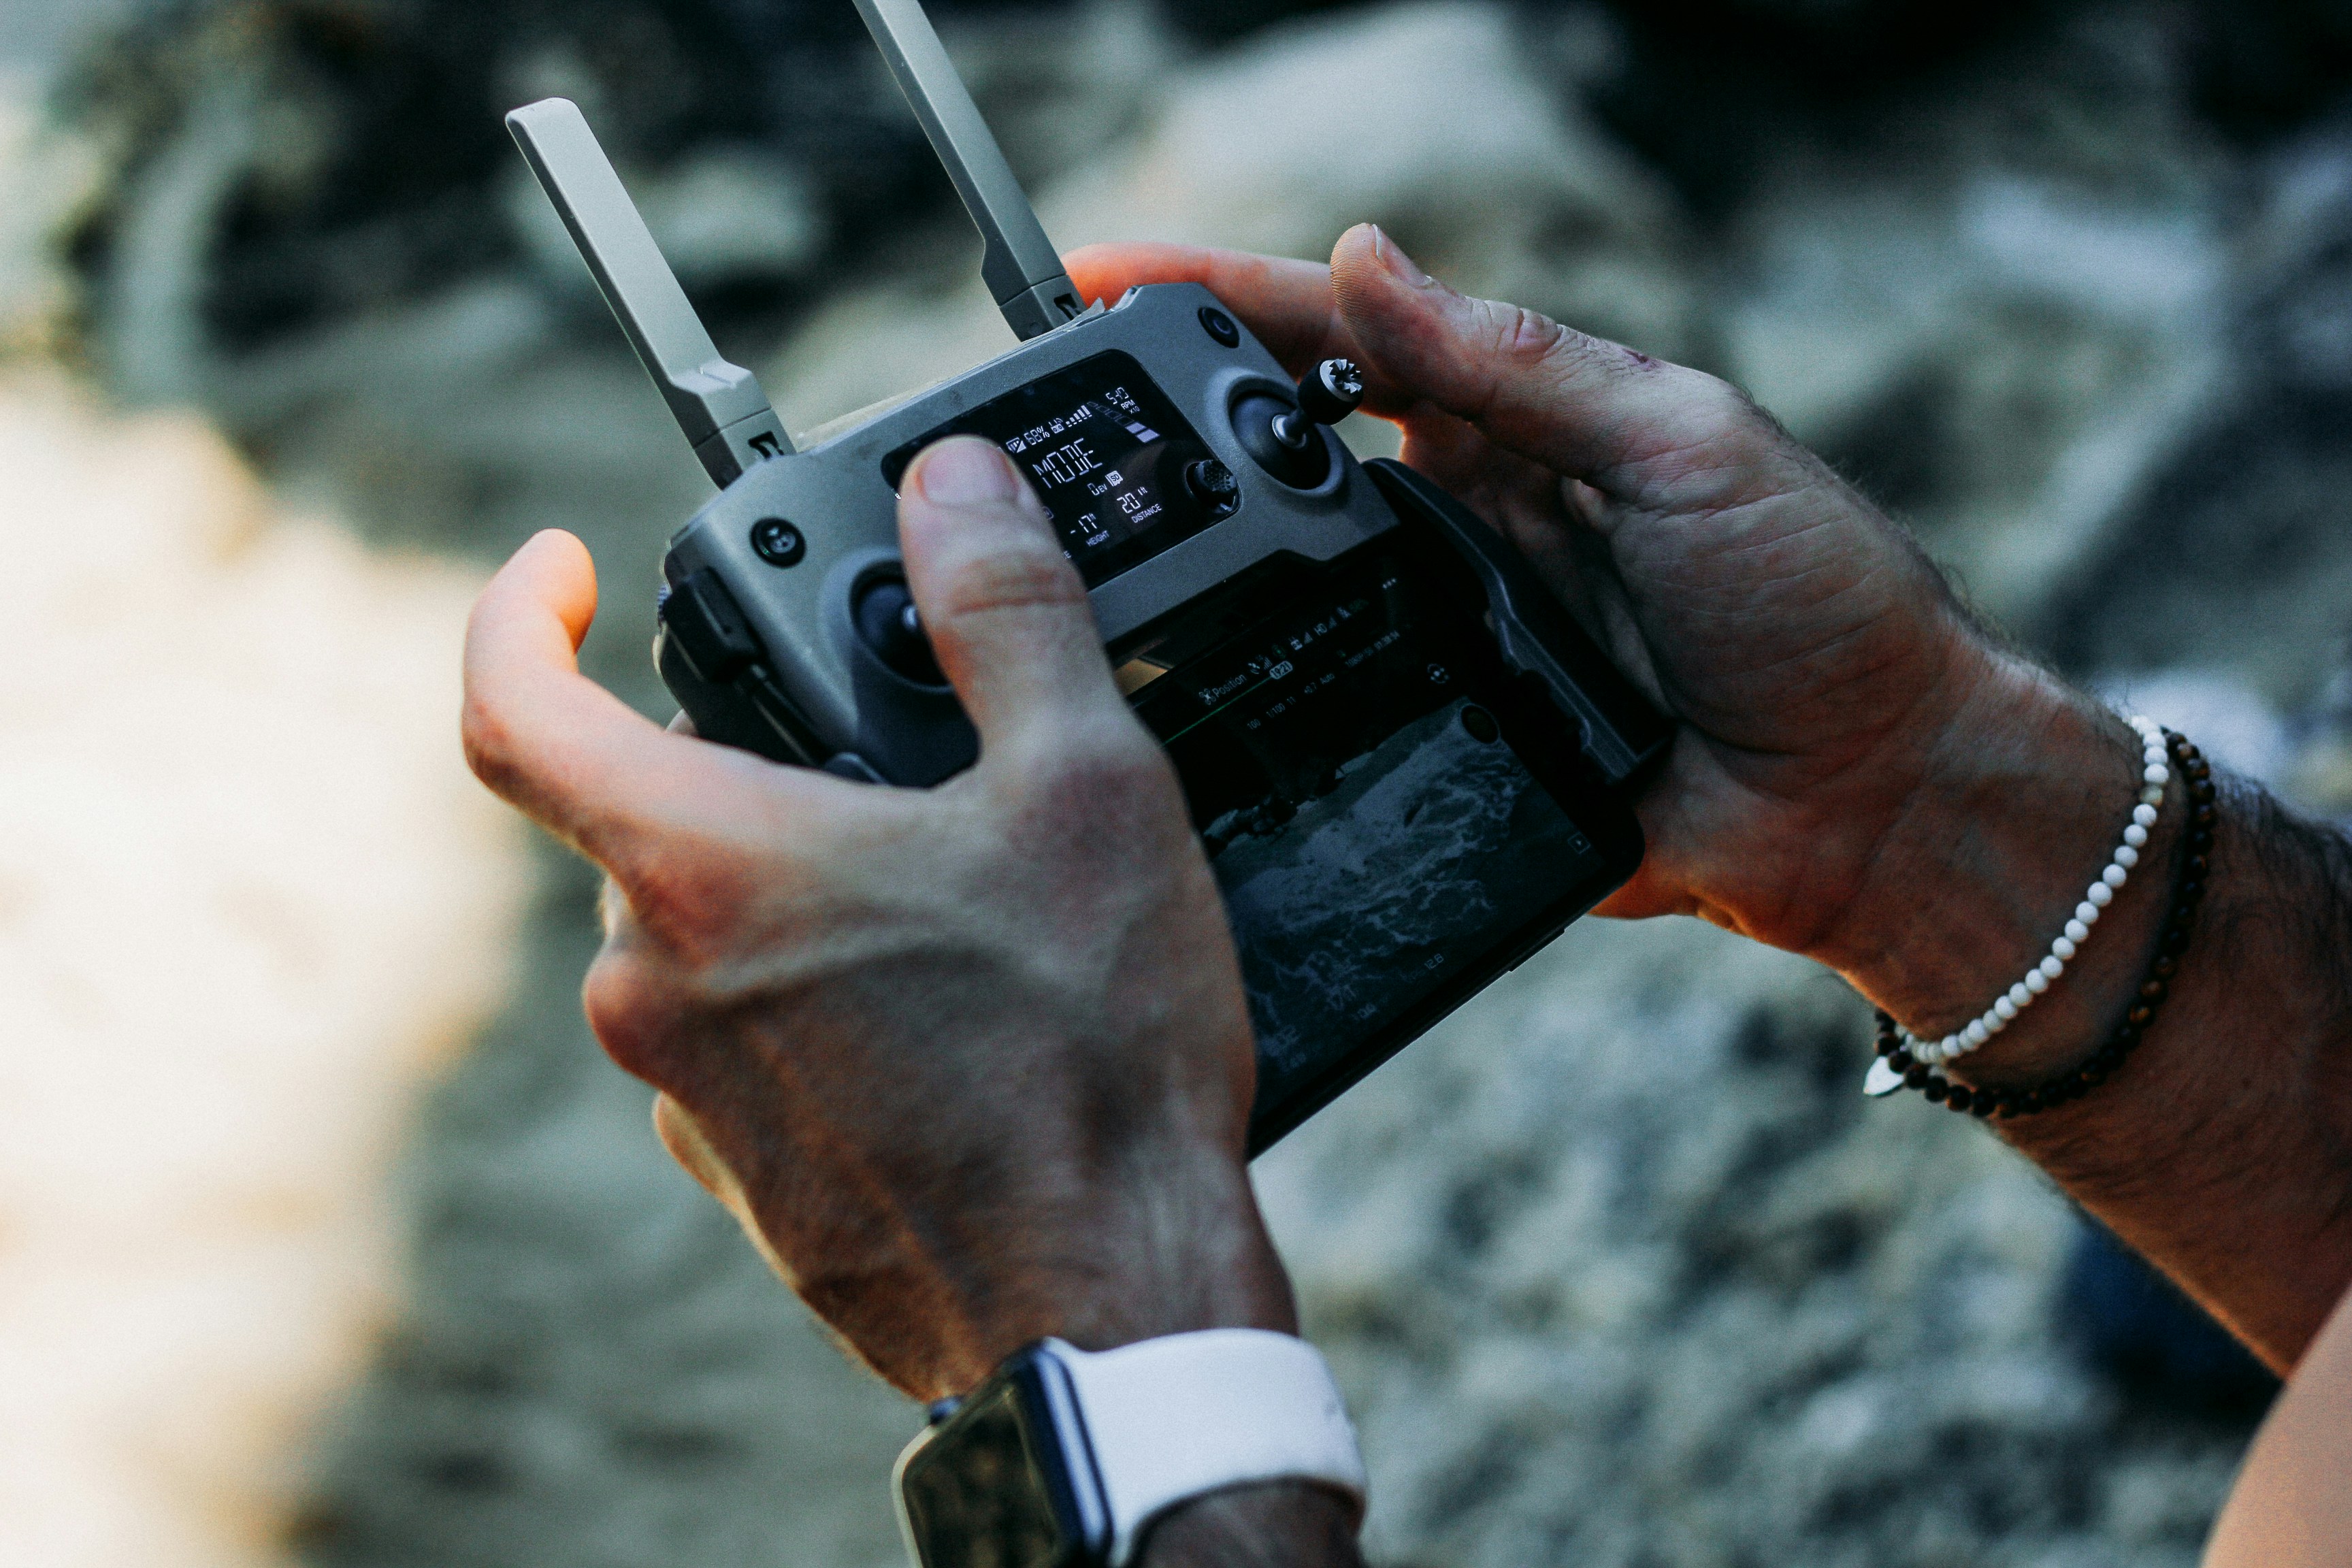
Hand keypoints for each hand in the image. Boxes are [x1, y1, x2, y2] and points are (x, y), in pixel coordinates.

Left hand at [460, 437, 1293, 1401]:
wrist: (1110, 1303)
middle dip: (749, 760)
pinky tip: (952, 1018)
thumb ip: (1007, 614)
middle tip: (880, 746)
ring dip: (798, 889)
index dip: (520, 611)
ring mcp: (694, 1099)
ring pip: (706, 939)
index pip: (513, 708)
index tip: (563, 568)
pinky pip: (748, 1046)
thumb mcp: (1087, 786)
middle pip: (648, 821)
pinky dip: (817, 998)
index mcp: (703, 871)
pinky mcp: (750, 1182)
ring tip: (956, 897)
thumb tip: (960, 493)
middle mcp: (658, 991)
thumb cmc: (1088, 1061)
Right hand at [1068, 228, 2146, 1046]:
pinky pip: (1324, 713)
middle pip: (1277, 456)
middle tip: (1046, 416)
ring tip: (1072, 540)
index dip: (1217, 303)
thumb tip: (1368, 262)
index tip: (1099, 281)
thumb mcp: (1683, 445)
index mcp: (1510, 425)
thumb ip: (1522, 368)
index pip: (1335, 341)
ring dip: (1189, 559)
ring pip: (1279, 588)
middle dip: (1162, 424)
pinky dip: (1252, 695)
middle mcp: (1456, 520)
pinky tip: (1171, 690)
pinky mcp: (1437, 741)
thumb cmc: (1814, 602)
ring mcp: (1437, 634)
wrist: (1870, 804)